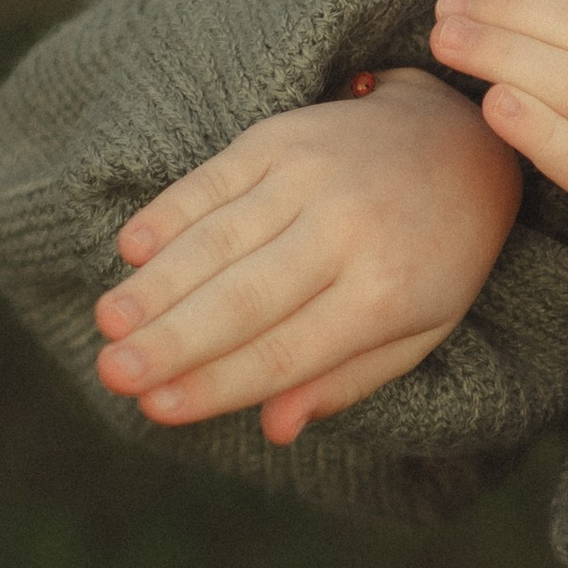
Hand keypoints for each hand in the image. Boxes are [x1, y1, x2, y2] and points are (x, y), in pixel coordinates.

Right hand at [92, 68, 522, 443]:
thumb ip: (343, 380)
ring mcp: (312, 177)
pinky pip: (213, 180)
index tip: (159, 409)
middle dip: (172, 339)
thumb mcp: (415, 332)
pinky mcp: (281, 137)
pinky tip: (130, 250)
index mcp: (386, 293)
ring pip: (218, 238)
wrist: (458, 141)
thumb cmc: (433, 257)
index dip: (219, 382)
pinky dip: (169, 213)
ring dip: (157, 284)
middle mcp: (347, 230)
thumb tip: (276, 430)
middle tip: (113, 374)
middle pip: (244, 296)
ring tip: (109, 325)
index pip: (287, 350)